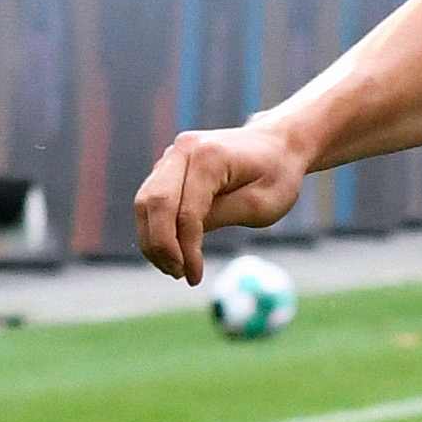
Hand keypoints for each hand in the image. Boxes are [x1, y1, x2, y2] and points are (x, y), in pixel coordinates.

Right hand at [131, 120, 307, 280]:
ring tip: (174, 267)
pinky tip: (171, 251)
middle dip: (160, 245)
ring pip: (144, 202)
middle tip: (179, 274)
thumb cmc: (276, 175)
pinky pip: (151, 199)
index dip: (186, 249)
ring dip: (152, 240)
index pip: (186, 211)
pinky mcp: (168, 165)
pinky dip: (155, 228)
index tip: (194, 277)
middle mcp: (184, 149)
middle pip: (153, 203)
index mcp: (210, 156)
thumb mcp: (261, 204)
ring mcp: (172, 155)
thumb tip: (182, 240)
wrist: (277, 144)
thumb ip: (221, 216)